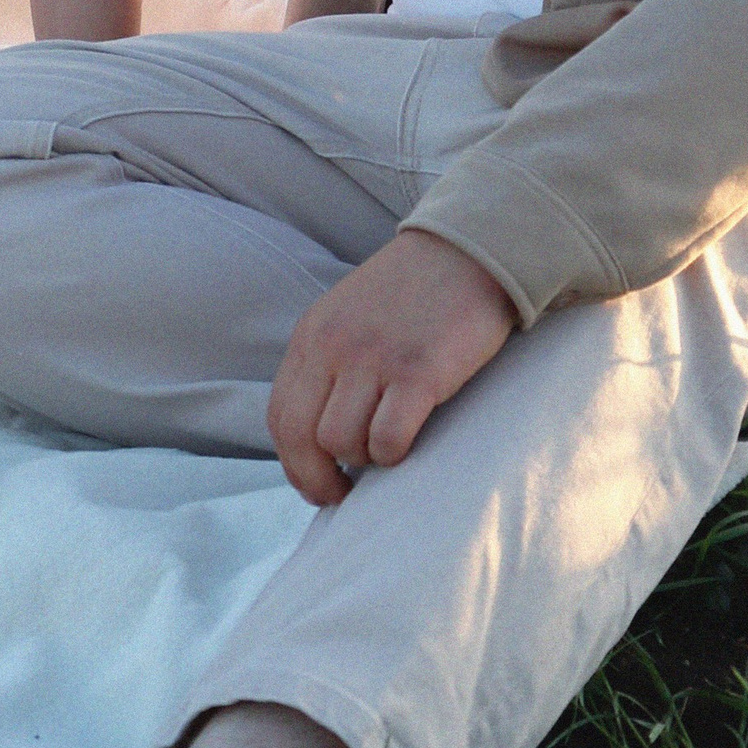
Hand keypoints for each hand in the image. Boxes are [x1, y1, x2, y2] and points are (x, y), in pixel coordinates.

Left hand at [266, 230, 515, 507]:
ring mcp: (374, 359)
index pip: (280, 417)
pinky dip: (394, 455)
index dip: (293, 463)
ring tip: (384, 453)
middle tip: (342, 497)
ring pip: (341, 443)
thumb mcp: (347, 317)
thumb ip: (328, 364)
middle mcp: (333, 348)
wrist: (467, 250)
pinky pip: (388, 439)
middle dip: (316, 479)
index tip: (315, 483)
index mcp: (312, 337)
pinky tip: (409, 445)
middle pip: (300, 438)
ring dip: (363, 461)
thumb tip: (318, 435)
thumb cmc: (413, 294)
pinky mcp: (418, 373)